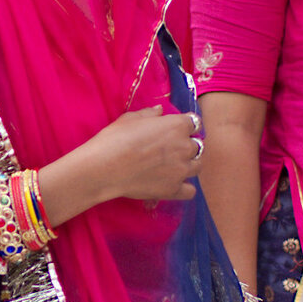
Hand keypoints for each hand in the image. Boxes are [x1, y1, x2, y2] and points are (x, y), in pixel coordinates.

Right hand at [62, 109, 203, 207]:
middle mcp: (184, 147)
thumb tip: (160, 110)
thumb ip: (150, 114)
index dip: (185, 126)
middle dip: (186, 146)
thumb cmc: (115, 139)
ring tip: (172, 167)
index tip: (175, 129)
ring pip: (197, 166)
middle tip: (170, 149)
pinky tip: (172, 184)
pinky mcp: (174, 189)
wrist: (105, 167)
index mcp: (177, 126)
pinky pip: (190, 190)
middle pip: (197, 145)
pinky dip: (184, 187)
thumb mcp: (131, 119)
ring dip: (188, 165)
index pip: (194, 123)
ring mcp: (181, 170)